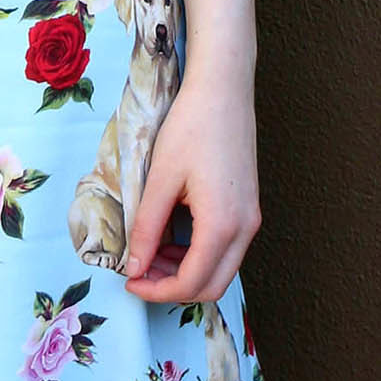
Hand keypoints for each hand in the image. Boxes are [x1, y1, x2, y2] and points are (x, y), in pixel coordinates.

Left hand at [122, 65, 259, 307]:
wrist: (223, 90)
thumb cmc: (191, 126)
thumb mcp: (160, 180)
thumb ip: (146, 228)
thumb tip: (134, 267)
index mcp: (222, 223)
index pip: (192, 282)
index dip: (157, 291)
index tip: (129, 282)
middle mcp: (245, 228)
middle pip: (212, 286)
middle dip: (172, 288)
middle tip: (138, 274)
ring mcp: (250, 218)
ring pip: (220, 269)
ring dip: (185, 271)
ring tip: (149, 253)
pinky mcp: (248, 208)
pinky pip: (226, 248)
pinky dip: (198, 254)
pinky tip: (170, 238)